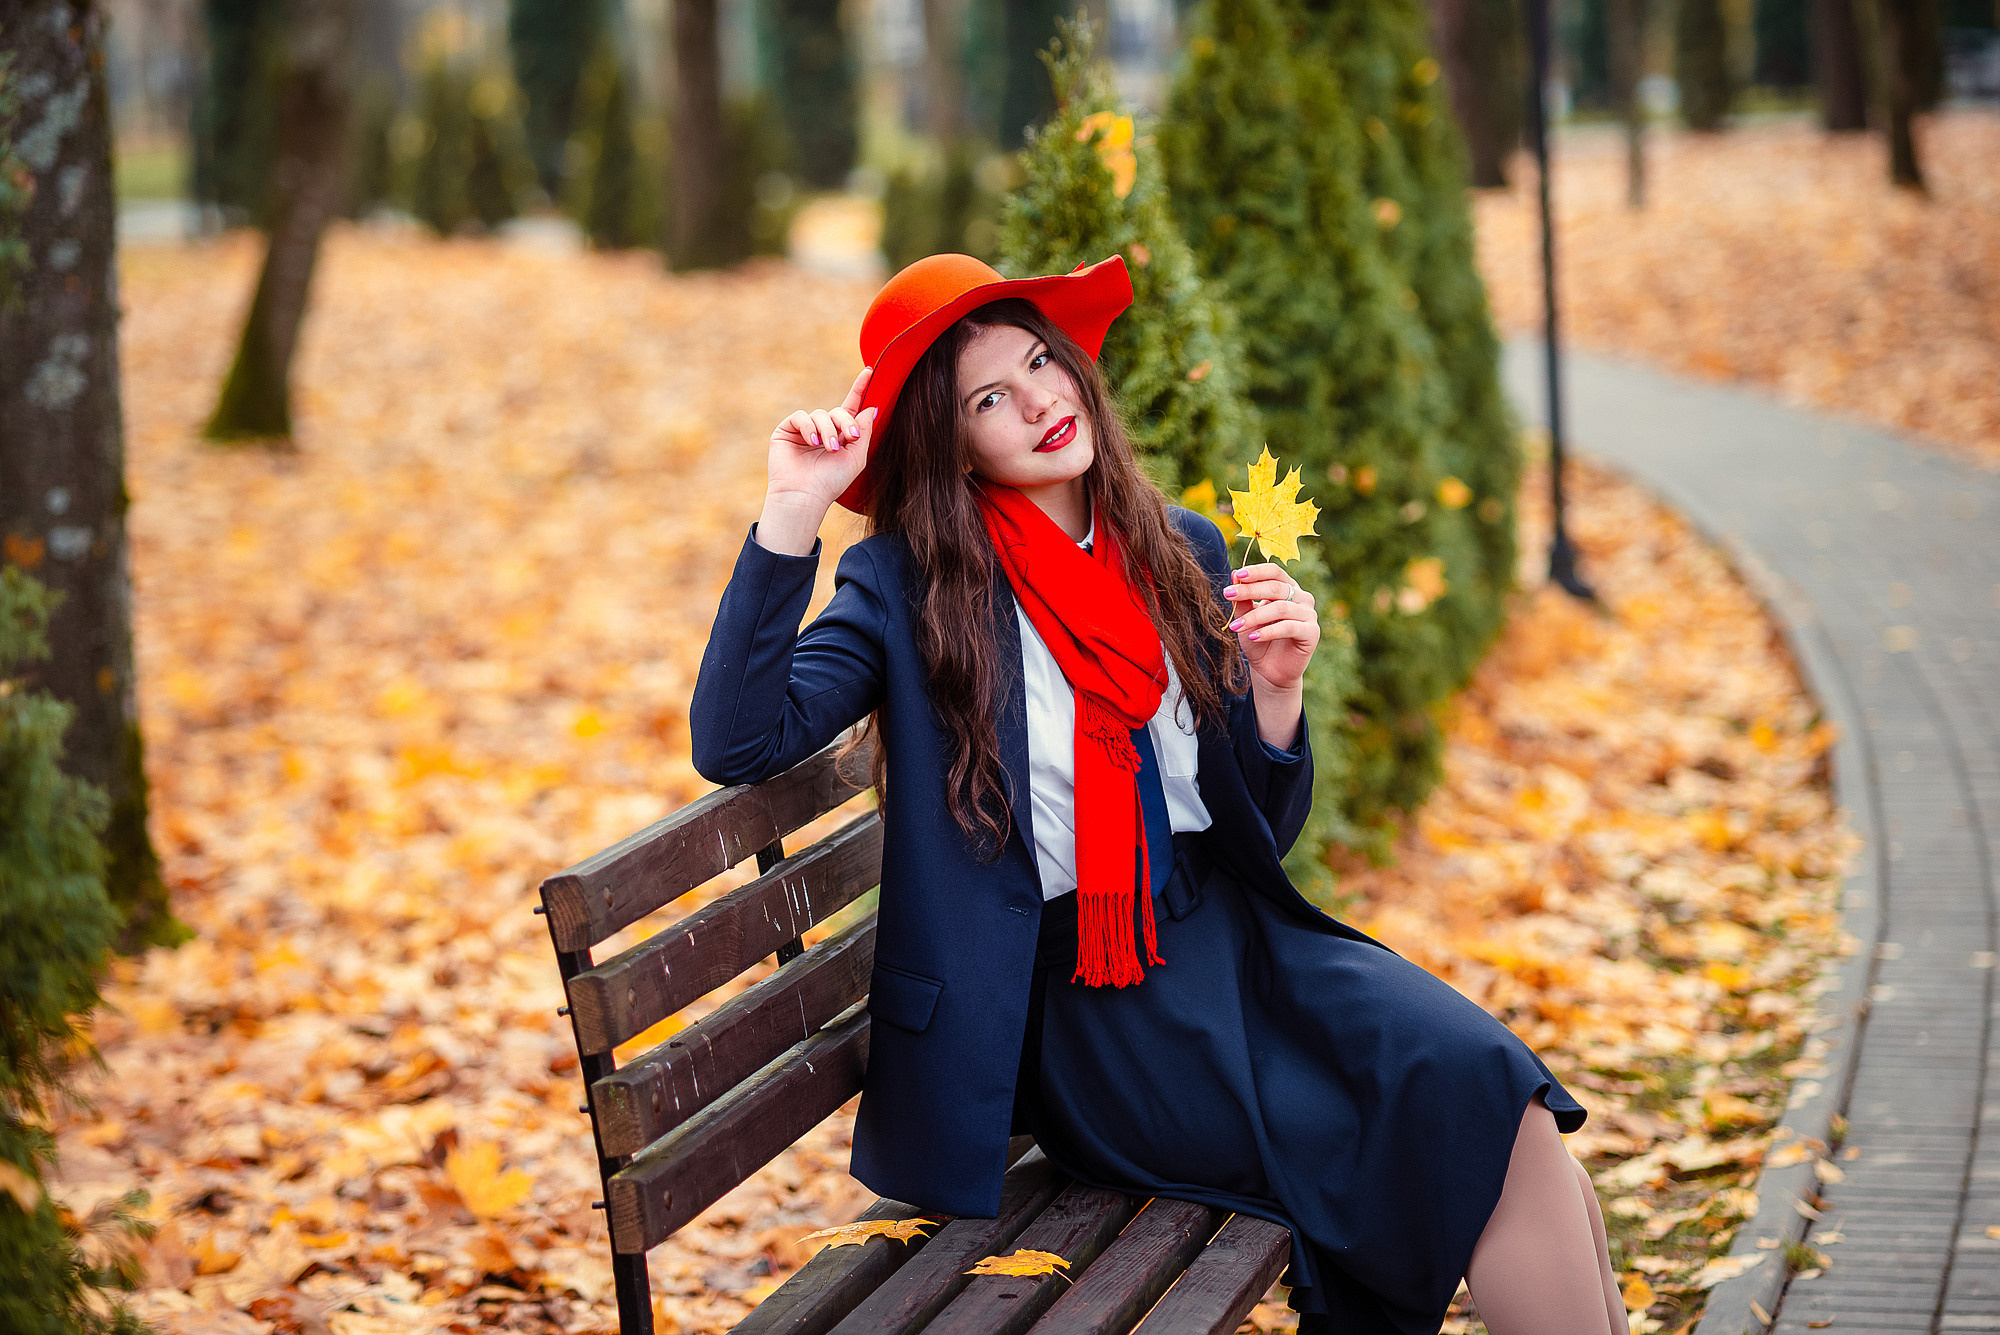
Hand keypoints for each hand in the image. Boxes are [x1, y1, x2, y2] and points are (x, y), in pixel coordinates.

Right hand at [767, 366, 878, 510]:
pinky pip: (801, 416)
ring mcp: (804, 430)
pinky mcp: (787, 430)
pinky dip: (809, 427)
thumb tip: (871, 408)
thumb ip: (864, 431)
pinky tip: (813, 442)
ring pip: (821, 414)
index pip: (851, 408)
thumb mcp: (856, 457)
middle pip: (839, 411)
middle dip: (846, 423)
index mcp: (841, 437)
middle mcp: (823, 430)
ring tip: (829, 448)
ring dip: (828, 429)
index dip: (860, 390)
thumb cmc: (831, 482)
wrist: (805, 495)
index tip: (870, 371)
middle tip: (850, 438)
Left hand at [1223, 563, 1318, 694]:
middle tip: (1228, 594)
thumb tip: (1234, 574)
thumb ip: (1243, 599)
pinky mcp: (1312, 632)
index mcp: (1288, 588)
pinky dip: (1269, 632)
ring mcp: (1309, 614)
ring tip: (1236, 626)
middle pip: (1276, 587)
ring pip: (1281, 608)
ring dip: (1255, 616)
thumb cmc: (1258, 640)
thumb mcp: (1246, 618)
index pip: (1274, 572)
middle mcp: (1302, 598)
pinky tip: (1254, 637)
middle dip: (1249, 590)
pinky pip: (1289, 627)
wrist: (1269, 670)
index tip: (1237, 575)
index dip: (1256, 571)